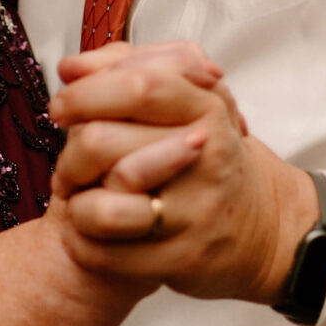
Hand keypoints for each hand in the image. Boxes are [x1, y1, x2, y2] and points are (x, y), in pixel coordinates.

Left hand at [48, 44, 318, 303]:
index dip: (86, 92)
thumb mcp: (190, 95)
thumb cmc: (211, 152)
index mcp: (207, 107)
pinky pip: (104, 253)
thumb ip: (130, 66)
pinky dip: (81, 239)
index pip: (138, 86)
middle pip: (102, 142)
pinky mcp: (180, 259)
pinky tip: (87, 225)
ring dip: (74, 196)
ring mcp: (194, 212)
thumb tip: (70, 69)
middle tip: (69, 151)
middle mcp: (206, 157)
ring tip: (77, 188)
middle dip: (69, 149)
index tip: (62, 104)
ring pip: (99, 206)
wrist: (263, 224)